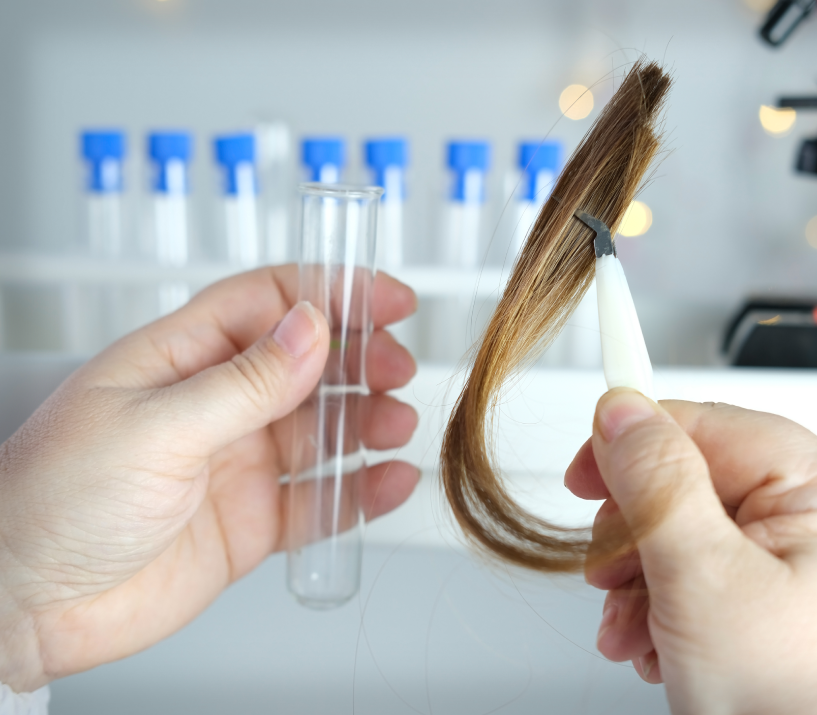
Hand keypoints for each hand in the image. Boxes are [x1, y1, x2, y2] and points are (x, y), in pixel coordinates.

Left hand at [0, 266, 419, 691]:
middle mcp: (215, 406)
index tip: (388, 299)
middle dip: (361, 361)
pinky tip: (388, 482)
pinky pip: (319, 500)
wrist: (28, 607)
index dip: (333, 294)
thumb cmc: (52, 501)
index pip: (270, 304)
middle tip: (397, 369)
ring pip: (322, 432)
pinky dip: (359, 492)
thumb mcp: (157, 428)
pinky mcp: (250, 521)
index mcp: (182, 359)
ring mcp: (236, 464)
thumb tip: (311, 328)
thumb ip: (246, 382)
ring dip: (367, 424)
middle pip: (308, 366)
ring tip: (396, 426)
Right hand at [565, 389, 816, 714]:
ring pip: (691, 530)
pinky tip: (654, 642)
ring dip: (641, 577)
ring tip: (630, 627)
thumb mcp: (703, 580)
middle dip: (637, 533)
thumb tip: (623, 412)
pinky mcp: (782, 600)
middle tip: (608, 570)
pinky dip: (665, 603)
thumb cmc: (790, 709)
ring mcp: (808, 563)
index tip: (582, 469)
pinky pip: (706, 570)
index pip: (714, 426)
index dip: (637, 442)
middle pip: (696, 482)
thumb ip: (657, 483)